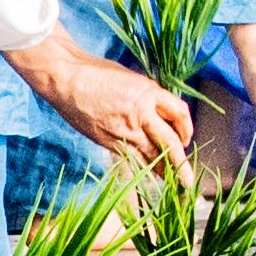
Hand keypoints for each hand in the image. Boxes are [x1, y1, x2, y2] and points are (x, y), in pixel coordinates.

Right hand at [10, 41, 188, 168]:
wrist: (67, 80)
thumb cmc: (96, 73)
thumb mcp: (131, 78)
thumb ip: (147, 96)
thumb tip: (159, 112)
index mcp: (149, 93)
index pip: (180, 113)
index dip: (187, 128)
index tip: (186, 137)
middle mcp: (141, 113)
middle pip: (170, 141)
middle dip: (181, 163)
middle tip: (189, 181)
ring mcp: (124, 130)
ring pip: (151, 155)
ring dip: (163, 170)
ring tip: (172, 183)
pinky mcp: (108, 141)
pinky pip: (132, 157)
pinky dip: (142, 166)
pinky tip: (147, 173)